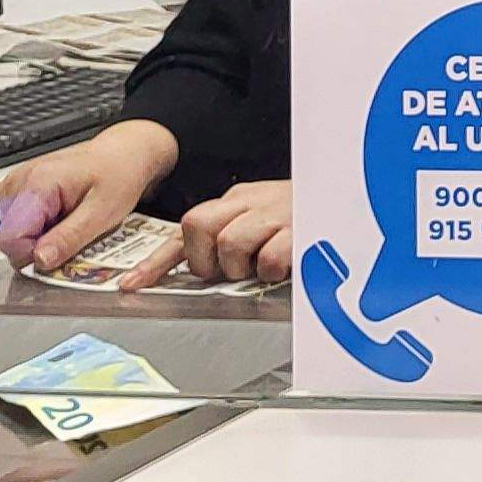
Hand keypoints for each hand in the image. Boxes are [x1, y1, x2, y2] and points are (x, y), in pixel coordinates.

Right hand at [0, 119, 178, 272]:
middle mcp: (21, 180)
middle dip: (37, 247)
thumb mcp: (102, 212)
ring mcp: (19, 182)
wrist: (125, 152)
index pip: (10, 238)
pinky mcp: (23, 187)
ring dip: (40, 238)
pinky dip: (40, 227)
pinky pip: (20, 221)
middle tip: (71, 235)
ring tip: (70, 223)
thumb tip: (40, 260)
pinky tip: (63, 217)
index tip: (58, 255)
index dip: (33, 256)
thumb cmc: (119, 174)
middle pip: (9, 236)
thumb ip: (68, 238)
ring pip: (13, 231)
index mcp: (38, 184)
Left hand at [144, 180, 292, 289]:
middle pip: (197, 224)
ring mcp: (273, 214)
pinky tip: (281, 268)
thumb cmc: (304, 217)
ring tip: (258, 268)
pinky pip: (268, 258)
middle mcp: (250, 202)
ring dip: (239, 266)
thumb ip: (228, 237)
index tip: (134, 281)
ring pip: (229, 242)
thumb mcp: (261, 220)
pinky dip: (270, 271)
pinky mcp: (298, 231)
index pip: (188, 226)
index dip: (157, 259)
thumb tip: (193, 268)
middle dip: (203, 260)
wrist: (347, 200)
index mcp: (238, 200)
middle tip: (224, 271)